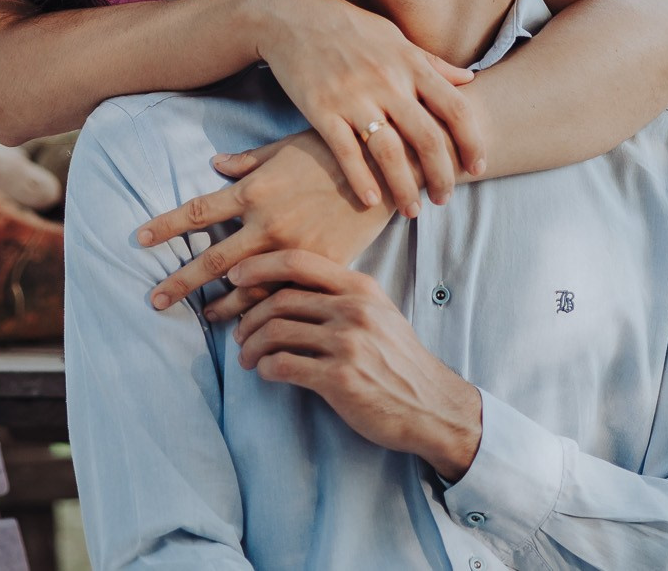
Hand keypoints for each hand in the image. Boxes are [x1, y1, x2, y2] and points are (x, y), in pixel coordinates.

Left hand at [137, 131, 392, 316]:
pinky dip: (266, 310)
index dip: (166, 226)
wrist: (390, 166)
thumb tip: (215, 165)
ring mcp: (295, 248)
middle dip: (180, 282)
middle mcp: (268, 223)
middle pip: (212, 260)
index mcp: (255, 191)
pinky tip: (256, 324)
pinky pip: (287, 294)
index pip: (198, 211)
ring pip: (246, 287)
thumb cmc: (337, 149)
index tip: (138, 239)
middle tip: (153, 301)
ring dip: (222, 307)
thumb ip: (248, 163)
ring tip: (204, 320)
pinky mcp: (324, 266)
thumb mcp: (287, 148)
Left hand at [228, 249, 482, 482]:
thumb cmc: (399, 361)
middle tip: (238, 333)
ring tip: (247, 357)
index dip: (258, 266)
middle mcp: (353, 310)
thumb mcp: (379, 313)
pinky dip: (266, 368)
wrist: (432, 406)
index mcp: (361, 288)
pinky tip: (266, 373)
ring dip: (251, 345)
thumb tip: (290, 287)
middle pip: (279, 299)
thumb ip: (342, 296)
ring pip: (275, 331)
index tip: (235, 277)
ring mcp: (348, 344)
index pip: (298, 262)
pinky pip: (284, 365)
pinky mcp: (340, 379)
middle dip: (248, 316)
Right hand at [247, 0, 484, 212]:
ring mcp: (353, 97)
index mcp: (409, 64)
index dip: (472, 142)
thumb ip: (432, 63)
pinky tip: (372, 202)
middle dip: (441, 176)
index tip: (477, 167)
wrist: (292, 17)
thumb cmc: (349, 27)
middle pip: (427, 138)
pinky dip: (361, 180)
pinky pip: (346, 152)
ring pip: (389, 152)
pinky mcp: (321, 110)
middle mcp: (387, 82)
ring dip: (405, 188)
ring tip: (412, 211)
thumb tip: (470, 79)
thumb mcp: (395, 37)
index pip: (455, 108)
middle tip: (444, 198)